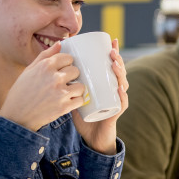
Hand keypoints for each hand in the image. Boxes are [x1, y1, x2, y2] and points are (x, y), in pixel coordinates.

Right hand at [0, 41, 86, 131]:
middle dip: (71, 76)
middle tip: (63, 82)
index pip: (68, 58)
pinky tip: (67, 101)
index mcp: (45, 66)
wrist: (16, 116)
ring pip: (81, 86)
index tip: (62, 69)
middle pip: (76, 71)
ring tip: (66, 92)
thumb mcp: (29, 70)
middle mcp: (54, 78)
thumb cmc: (21, 92)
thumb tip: (60, 44)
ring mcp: (60, 93)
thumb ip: (45, 55)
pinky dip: (76, 101)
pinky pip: (80, 100)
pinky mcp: (64, 107)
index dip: (66, 64)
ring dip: (75, 89)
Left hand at [71, 40, 128, 154]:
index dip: (114, 53)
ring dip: (121, 74)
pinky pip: (122, 103)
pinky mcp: (116, 113)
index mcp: (107, 85)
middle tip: (111, 51)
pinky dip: (122, 96)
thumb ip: (68, 83)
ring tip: (114, 65)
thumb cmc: (85, 116)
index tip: (111, 40)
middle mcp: (115, 91)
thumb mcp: (75, 95)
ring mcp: (117, 101)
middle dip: (118, 60)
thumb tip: (56, 65)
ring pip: (123, 84)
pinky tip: (120, 88)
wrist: (90, 137)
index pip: (112, 66)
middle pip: (120, 72)